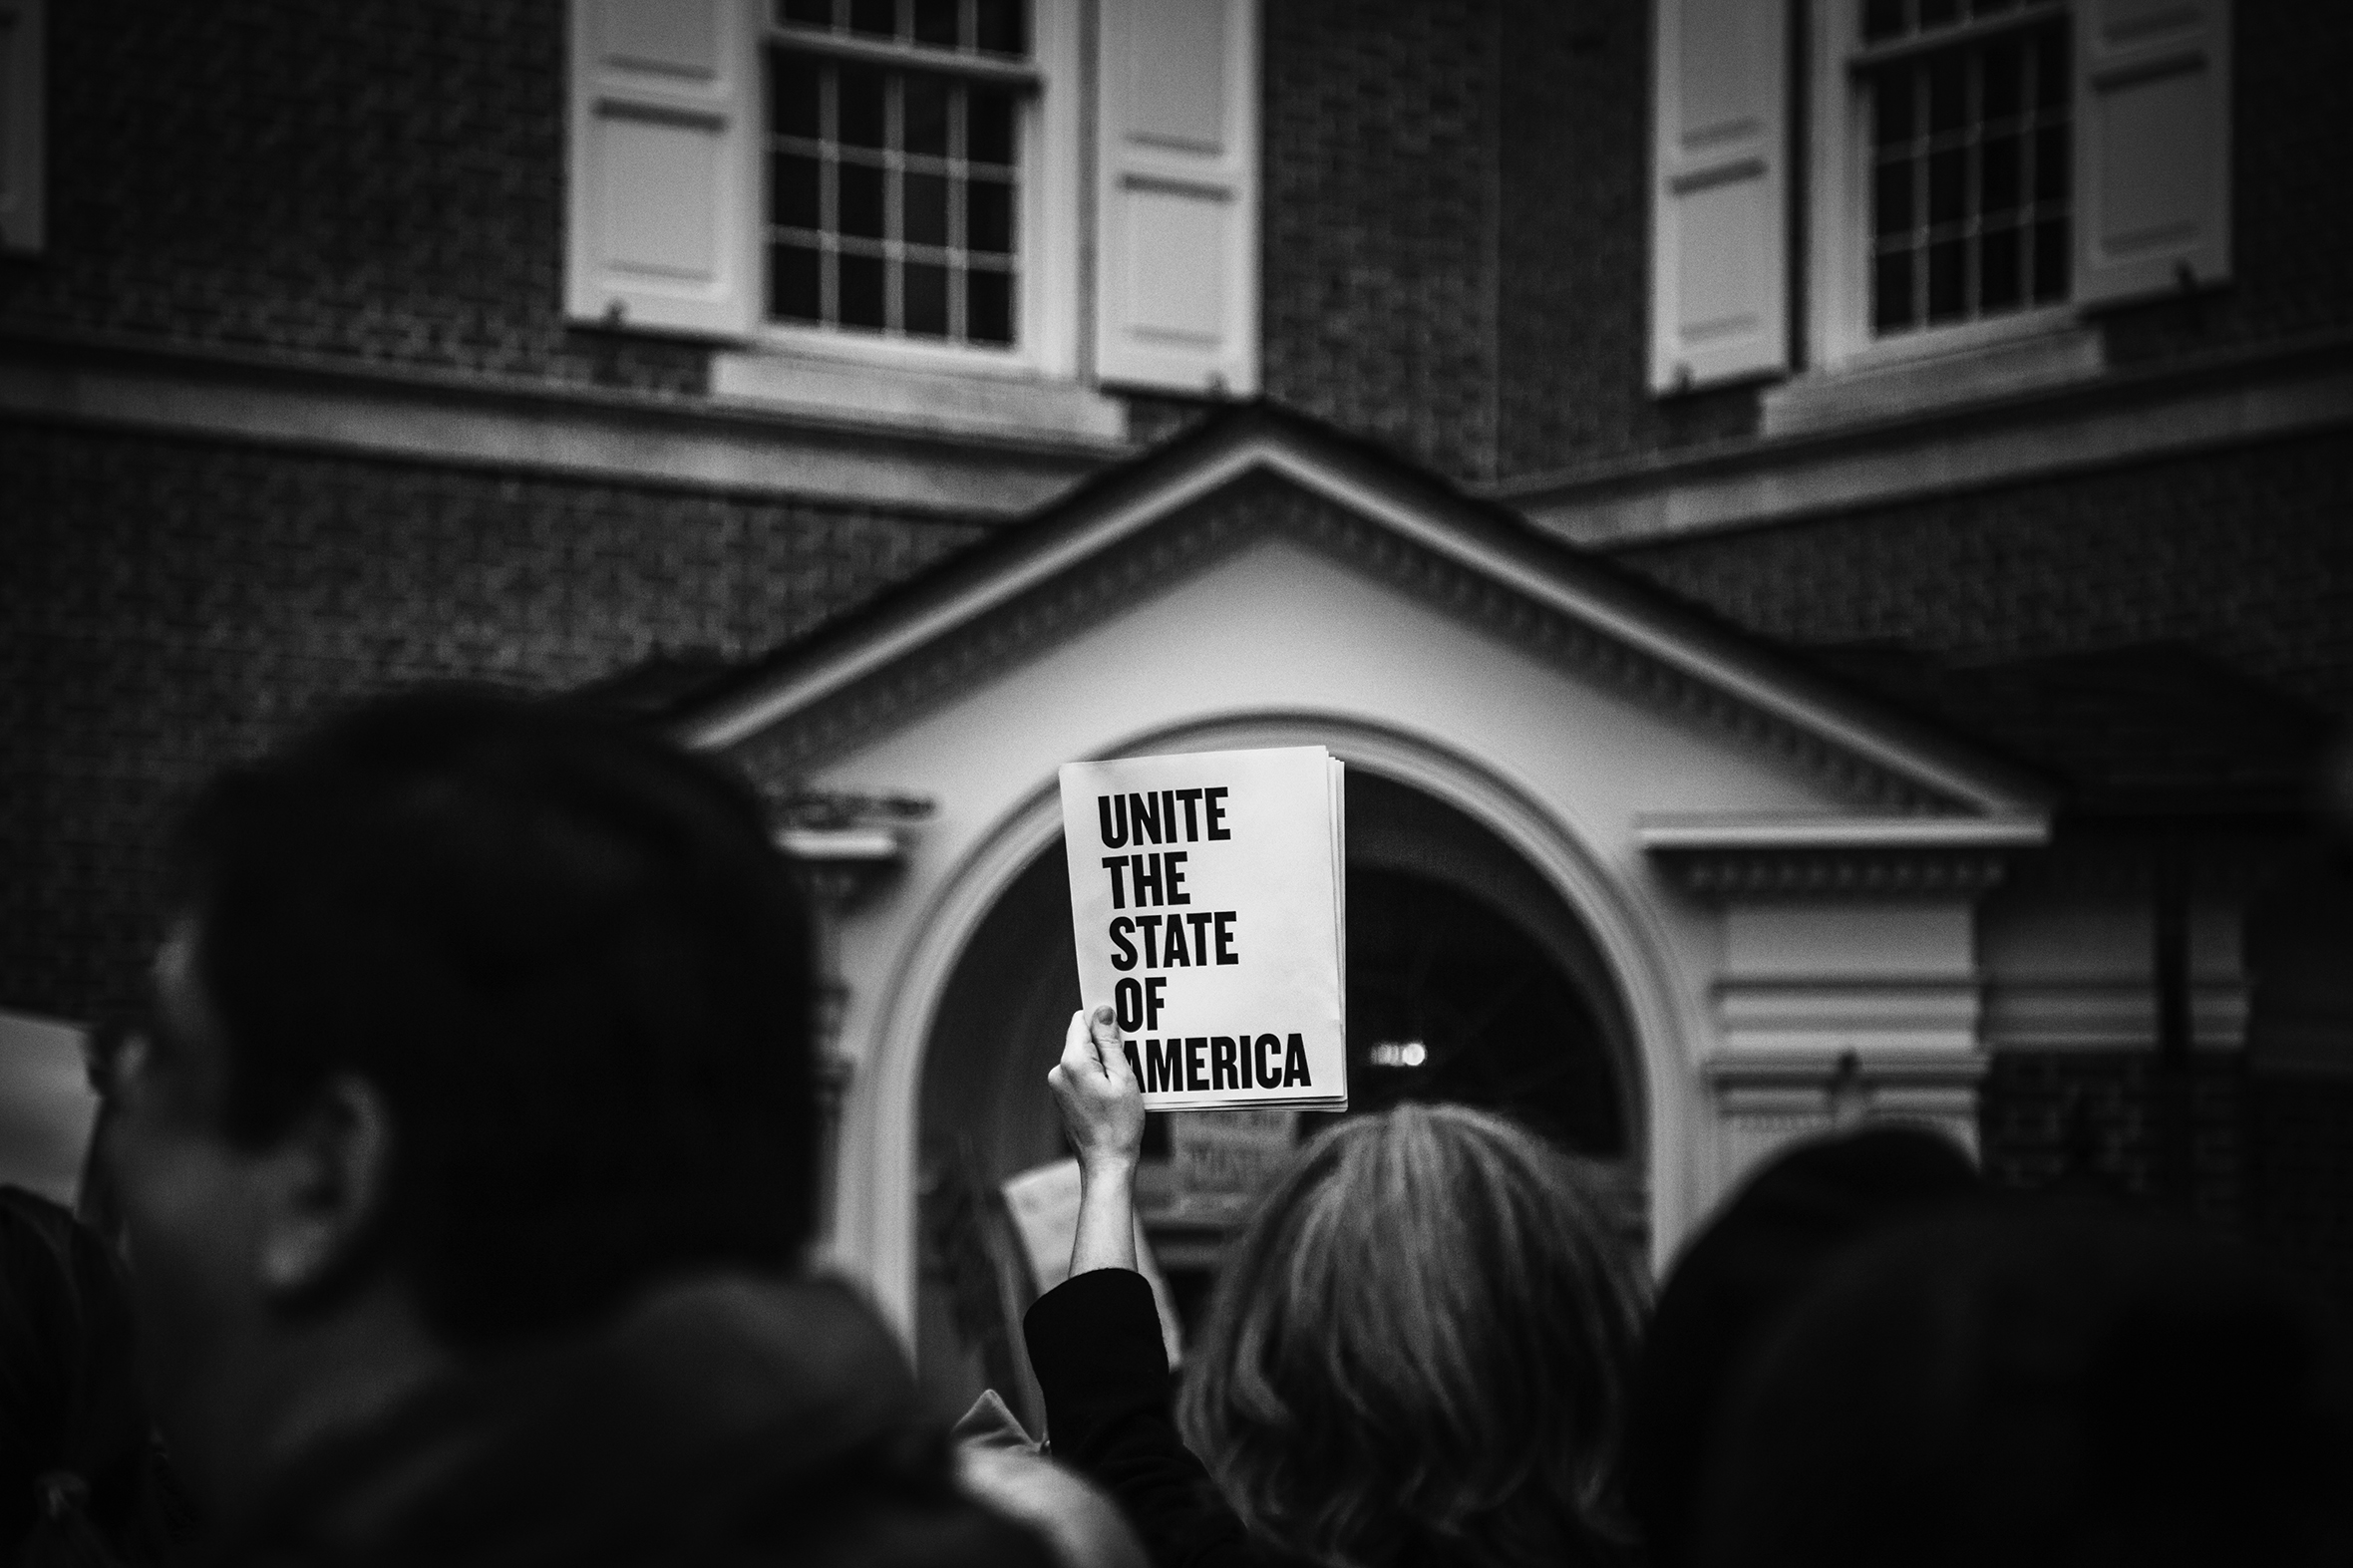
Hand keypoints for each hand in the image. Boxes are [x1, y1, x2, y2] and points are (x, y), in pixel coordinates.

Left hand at [1046, 1005, 1144, 1174]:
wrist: (1106, 1164)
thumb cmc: (1120, 1125)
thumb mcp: (1123, 1078)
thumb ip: (1110, 1043)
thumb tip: (1102, 1012)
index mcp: (1072, 1063)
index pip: (1081, 1021)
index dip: (1102, 1020)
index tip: (1121, 1028)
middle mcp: (1058, 1071)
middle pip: (1081, 1039)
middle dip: (1105, 1044)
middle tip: (1129, 1060)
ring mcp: (1057, 1086)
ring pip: (1081, 1057)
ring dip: (1102, 1062)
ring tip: (1123, 1081)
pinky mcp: (1061, 1098)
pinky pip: (1079, 1074)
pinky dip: (1095, 1076)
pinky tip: (1113, 1093)